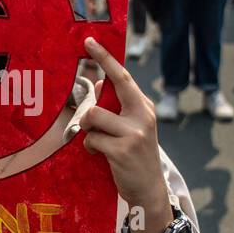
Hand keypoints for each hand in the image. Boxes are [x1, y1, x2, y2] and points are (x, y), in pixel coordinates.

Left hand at [76, 36, 164, 213]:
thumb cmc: (135, 155)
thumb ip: (118, 107)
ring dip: (88, 128)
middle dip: (96, 74)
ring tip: (97, 140)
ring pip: (93, 116)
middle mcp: (143, 116)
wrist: (149, 190)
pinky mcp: (122, 150)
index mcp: (144, 107)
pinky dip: (91, 147)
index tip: (90, 42)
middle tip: (84, 57)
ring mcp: (133, 133)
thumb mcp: (133, 128)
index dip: (106, 59)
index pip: (124, 78)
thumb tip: (98, 83)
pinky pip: (91, 139)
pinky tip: (100, 154)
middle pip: (112, 88)